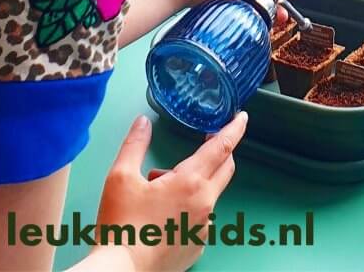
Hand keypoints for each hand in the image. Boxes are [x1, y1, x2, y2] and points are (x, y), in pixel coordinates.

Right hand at [93, 112, 247, 271]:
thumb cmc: (122, 224)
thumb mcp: (121, 177)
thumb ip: (135, 144)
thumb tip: (143, 122)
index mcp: (190, 183)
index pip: (221, 148)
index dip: (234, 129)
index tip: (242, 116)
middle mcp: (205, 205)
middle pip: (225, 169)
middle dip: (220, 151)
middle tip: (204, 140)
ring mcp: (203, 229)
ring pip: (209, 194)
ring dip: (194, 181)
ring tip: (159, 186)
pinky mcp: (197, 247)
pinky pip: (200, 218)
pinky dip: (189, 206)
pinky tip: (162, 213)